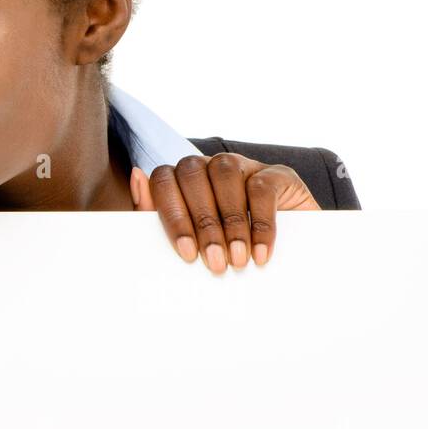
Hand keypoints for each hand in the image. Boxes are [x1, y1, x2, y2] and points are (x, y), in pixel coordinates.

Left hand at [128, 153, 318, 273]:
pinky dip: (260, 223)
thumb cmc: (229, 251)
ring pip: (225, 174)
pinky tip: (260, 253)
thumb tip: (137, 175)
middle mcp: (211, 165)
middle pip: (192, 176)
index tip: (187, 253)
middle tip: (216, 263)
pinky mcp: (278, 173)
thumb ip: (159, 215)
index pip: (164, 179)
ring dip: (230, 221)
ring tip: (237, 260)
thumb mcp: (193, 240)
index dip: (173, 215)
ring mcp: (245, 165)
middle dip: (202, 223)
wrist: (290, 261)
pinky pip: (262, 187)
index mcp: (184, 179)